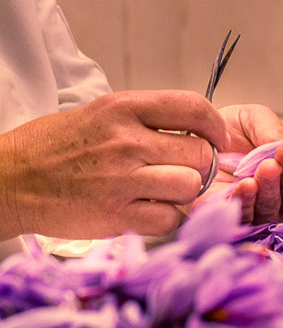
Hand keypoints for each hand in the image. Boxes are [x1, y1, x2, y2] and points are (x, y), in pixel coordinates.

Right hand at [0, 90, 226, 239]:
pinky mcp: (116, 214)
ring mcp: (122, 178)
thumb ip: (146, 121)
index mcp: (123, 108)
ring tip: (161, 192)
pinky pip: (170, 219)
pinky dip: (165, 219)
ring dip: (183, 194)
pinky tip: (147, 212)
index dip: (215, 127)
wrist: (8, 180)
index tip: (217, 139)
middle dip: (199, 166)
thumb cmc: (57, 147)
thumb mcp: (100, 115)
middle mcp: (126, 140)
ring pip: (190, 186)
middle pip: (200, 153)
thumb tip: (196, 133)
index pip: (193, 108)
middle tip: (182, 172)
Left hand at [201, 104, 282, 223]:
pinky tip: (246, 185)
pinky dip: (249, 200)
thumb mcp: (253, 119)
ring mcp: (269, 211)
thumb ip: (270, 129)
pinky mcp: (240, 221)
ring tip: (267, 166)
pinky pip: (250, 216)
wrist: (194, 143)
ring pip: (282, 205)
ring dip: (275, 186)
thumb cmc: (231, 132)